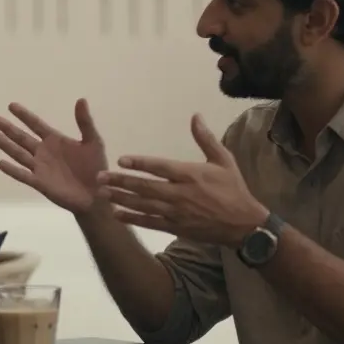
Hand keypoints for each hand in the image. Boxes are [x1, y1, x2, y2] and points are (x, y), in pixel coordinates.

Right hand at [0, 99, 108, 214]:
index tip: (11, 105)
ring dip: (6, 145)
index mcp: (55, 140)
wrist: (97, 194)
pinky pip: (23, 175)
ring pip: (19, 154)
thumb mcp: (93, 141)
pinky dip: (12, 170)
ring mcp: (40, 168)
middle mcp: (44, 152)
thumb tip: (81, 99)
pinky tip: (0, 163)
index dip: (24, 115)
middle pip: (22, 138)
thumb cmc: (96, 167)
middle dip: (9, 128)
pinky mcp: (40, 183)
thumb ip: (85, 122)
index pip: (36, 124)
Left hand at [96, 114, 268, 246]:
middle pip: (145, 187)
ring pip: (143, 205)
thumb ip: (206, 139)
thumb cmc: (233, 188)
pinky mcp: (175, 227)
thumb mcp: (224, 160)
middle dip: (121, 182)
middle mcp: (180, 194)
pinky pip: (150, 222)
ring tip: (102, 193)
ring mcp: (176, 212)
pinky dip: (132, 219)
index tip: (121, 160)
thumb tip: (195, 116)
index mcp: (190, 174)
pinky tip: (116, 214)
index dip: (140, 164)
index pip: (160, 167)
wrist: (243, 224)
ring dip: (121, 199)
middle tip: (100, 177)